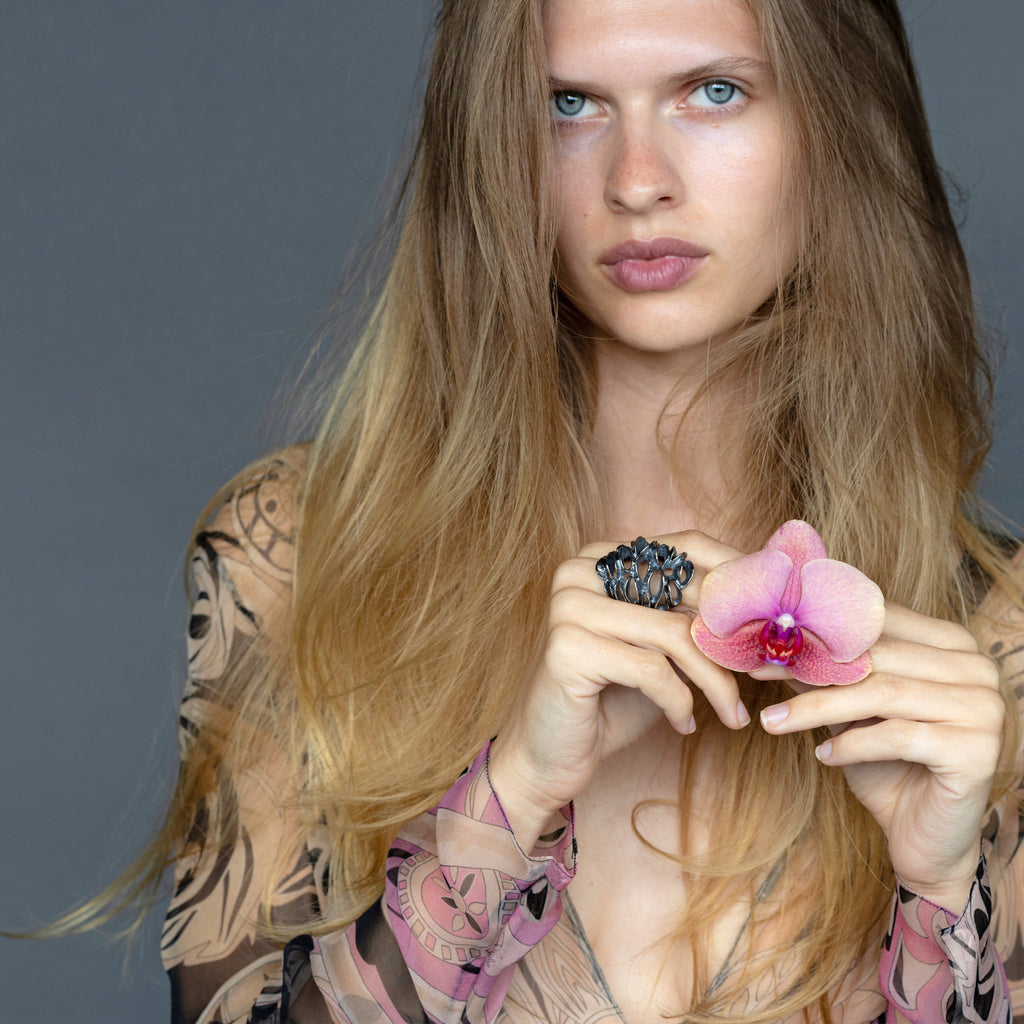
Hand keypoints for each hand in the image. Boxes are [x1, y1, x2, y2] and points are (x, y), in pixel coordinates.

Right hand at [489, 531, 750, 850]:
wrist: (546, 757)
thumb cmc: (608, 702)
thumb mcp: (658, 652)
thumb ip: (692, 619)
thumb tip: (768, 601)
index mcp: (601, 558)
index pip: (685, 549)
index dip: (737, 580)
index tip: (775, 621)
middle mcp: (580, 571)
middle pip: (684, 592)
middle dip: (734, 638)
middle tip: (766, 674)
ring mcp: (569, 605)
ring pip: (675, 635)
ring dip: (715, 681)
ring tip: (732, 714)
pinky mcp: (568, 647)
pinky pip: (652, 670)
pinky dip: (680, 702)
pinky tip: (684, 725)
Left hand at [759, 603, 1003, 910]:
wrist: (926, 840)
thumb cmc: (889, 767)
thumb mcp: (852, 711)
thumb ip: (828, 674)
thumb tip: (774, 641)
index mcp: (954, 645)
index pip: (881, 621)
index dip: (820, 629)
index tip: (765, 639)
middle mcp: (978, 669)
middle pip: (877, 657)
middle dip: (810, 667)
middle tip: (758, 673)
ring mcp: (984, 708)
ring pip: (881, 693)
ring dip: (817, 707)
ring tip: (773, 721)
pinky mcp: (978, 751)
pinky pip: (897, 736)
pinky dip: (851, 744)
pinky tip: (823, 755)